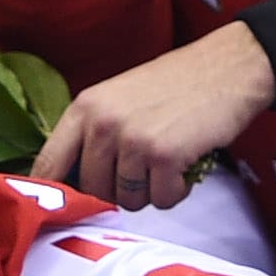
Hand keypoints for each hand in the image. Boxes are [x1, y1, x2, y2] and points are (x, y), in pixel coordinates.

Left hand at [32, 23, 275, 211]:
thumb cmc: (176, 85)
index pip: (48, 163)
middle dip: (120, 190)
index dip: (52, 192)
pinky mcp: (164, 155)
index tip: (61, 208)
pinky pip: (161, 201)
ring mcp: (132, 139)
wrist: (227, 68)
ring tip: (168, 160)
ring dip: (151, 190)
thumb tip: (71, 183)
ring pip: (128, 201)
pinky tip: (185, 164)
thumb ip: (93, 134)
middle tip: (145, 168)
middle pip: (93, 191)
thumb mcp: (119, 98)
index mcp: (85, 107)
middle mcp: (103, 123)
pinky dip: (177, 191)